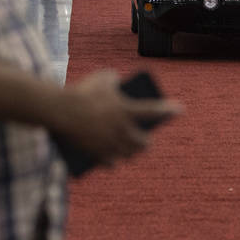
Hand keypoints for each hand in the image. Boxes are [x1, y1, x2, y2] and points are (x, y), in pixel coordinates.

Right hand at [53, 71, 182, 163]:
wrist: (59, 110)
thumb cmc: (81, 90)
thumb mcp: (101, 77)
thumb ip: (113, 79)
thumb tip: (116, 82)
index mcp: (127, 110)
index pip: (154, 111)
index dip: (168, 110)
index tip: (180, 110)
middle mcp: (122, 130)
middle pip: (142, 142)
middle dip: (146, 142)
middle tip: (146, 141)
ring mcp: (110, 144)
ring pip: (127, 154)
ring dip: (131, 153)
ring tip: (132, 151)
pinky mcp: (96, 154)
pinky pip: (108, 162)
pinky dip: (111, 161)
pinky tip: (112, 161)